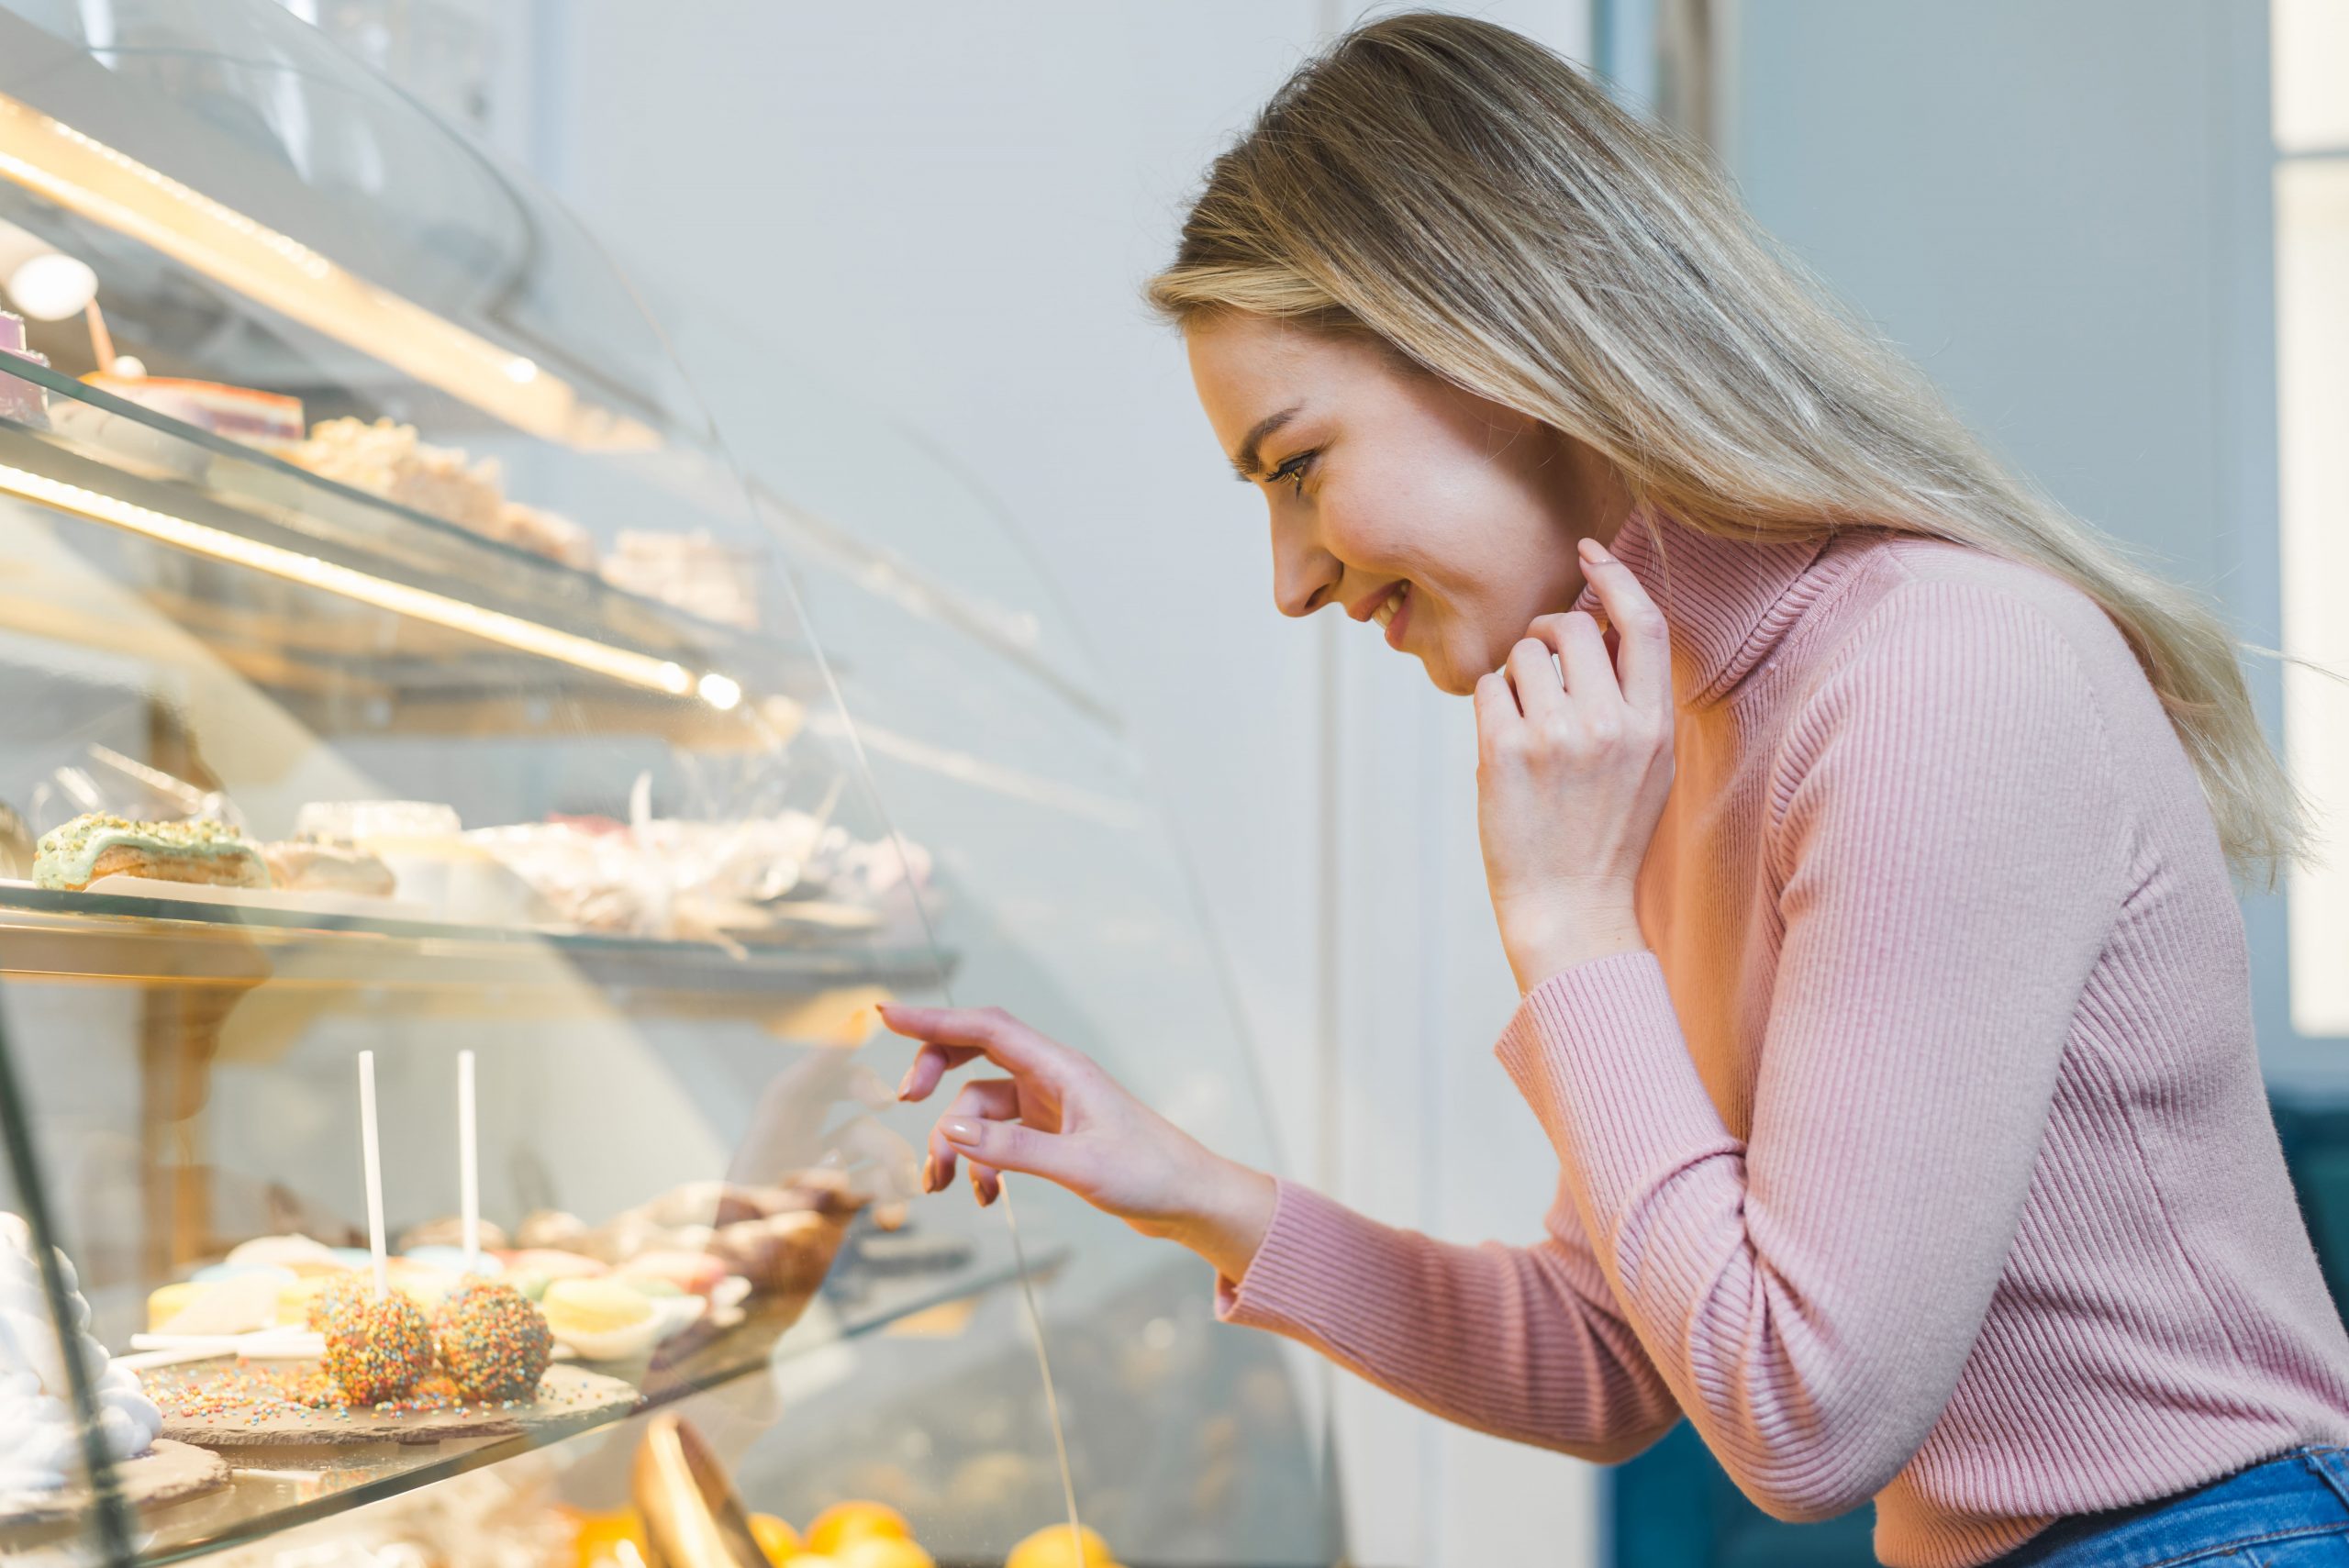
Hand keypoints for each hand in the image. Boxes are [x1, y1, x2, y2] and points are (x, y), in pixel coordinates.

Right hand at [883, 1003, 1276, 1282]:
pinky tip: (985, 1196)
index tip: (886, 1015)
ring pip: (980, 1108)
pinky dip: (982, 1164)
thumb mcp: (1079, 1165)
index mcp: (1062, 1068)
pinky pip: (997, 1138)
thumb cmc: (1150, 1175)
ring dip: (956, 1143)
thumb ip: (1014, 1148)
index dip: (934, 1019)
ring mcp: (1049, 1106)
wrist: (1190, 1201)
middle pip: (974, 1056)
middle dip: (935, 1075)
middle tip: (905, 1103)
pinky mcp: (1051, 1134)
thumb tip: (953, 1130)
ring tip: (941, 1186)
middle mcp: (1051, 1078)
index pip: (987, 1028)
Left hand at [1473, 535, 1674, 992]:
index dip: (1615, 577)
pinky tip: (1504, 745)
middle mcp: (1611, 723)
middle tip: (1540, 663)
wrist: (1572, 909)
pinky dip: (1490, 704)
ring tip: (1526, 725)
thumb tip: (1601, 626)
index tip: (1588, 553)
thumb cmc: (1605, 835)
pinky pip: (1488, 686)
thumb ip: (1633, 699)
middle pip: (1573, 628)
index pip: (1643, 622)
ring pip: (1523, 652)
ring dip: (1515, 675)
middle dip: (1548, 633)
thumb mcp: (1648, 766)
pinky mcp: (1506, 750)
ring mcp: (1558, 736)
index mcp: (1654, 724)